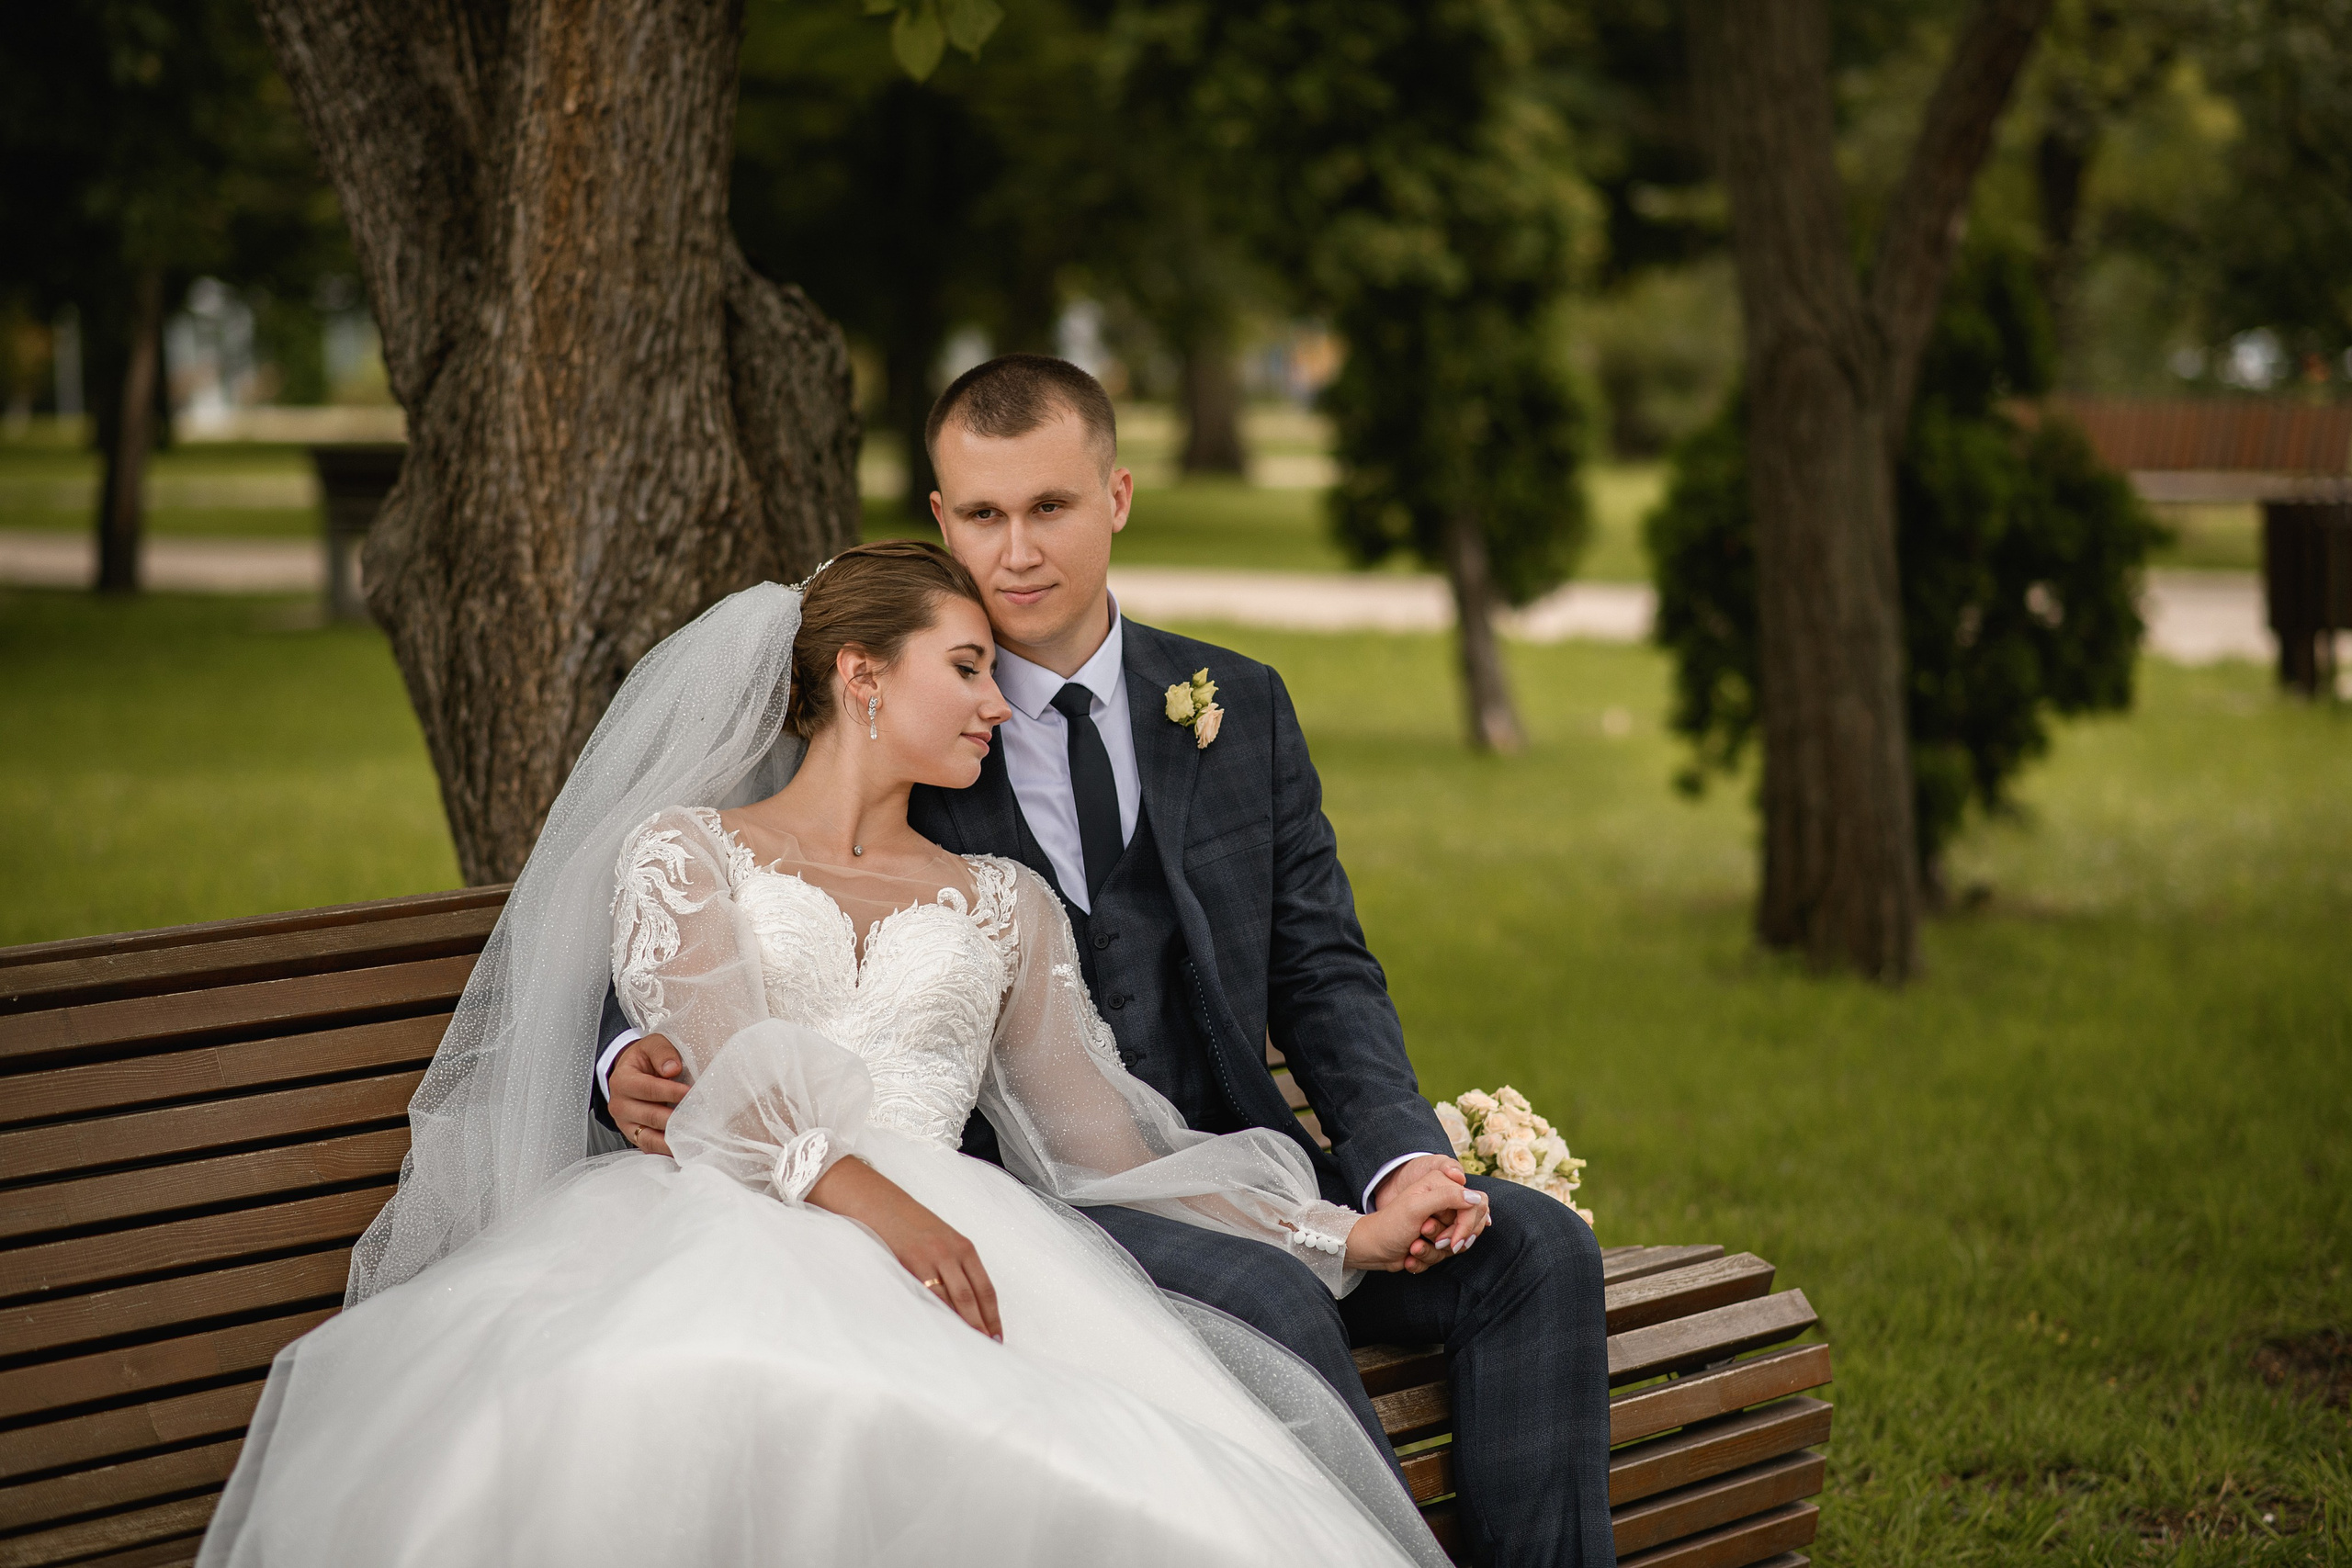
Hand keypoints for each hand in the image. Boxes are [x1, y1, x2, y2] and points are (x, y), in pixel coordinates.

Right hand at [610, 1034, 686, 1156]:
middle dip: (677, 1119)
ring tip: (696, 1138)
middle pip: (651, 1116)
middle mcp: (620, 1105)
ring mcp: (626, 1124)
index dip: (671, 1092)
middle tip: (700, 1119)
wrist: (631, 1072)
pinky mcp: (634, 1137)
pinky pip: (650, 1147)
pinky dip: (667, 1150)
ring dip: (673, 1139)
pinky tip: (685, 1149)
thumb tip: (672, 1069)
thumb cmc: (644, 1059)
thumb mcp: (651, 1045)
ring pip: (650, 1137)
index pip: (648, 1089)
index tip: (691, 1092)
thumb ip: (662, 1052)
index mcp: (622, 1081)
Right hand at [805, 1158, 1002, 1340]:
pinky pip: (927, 1293)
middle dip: (981, 1325)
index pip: (986, 1288)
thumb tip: (965, 1306)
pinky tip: (940, 1330)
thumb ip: (954, 1267)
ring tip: (968, 1347)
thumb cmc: (910, 1226)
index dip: (993, 1315)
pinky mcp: (911, 1261)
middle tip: (987, 1349)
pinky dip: (937, 1314)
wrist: (880, 1203)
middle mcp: (953, 1251)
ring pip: (953, 1298)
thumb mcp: (940, 1241)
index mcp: (964, 1248)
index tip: (997, 1337)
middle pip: (973, 1297)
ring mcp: (932, 1256)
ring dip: (962, 1324)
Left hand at [1347, 1161, 1489, 1273]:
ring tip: (1412, 1246)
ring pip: (1456, 1245)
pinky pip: (1443, 1257)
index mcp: (1441, 1185)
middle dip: (1447, 1240)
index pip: (1476, 1204)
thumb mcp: (1416, 1207)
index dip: (1467, 1225)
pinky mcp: (1434, 1242)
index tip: (1454, 1241)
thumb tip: (1476, 1197)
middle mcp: (1443, 1203)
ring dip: (1431, 1251)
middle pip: (1469, 1228)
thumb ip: (1447, 1197)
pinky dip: (1424, 1260)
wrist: (1371, 1247)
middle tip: (1424, 1237)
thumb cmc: (1390, 1224)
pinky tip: (1408, 1257)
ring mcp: (1440, 1223)